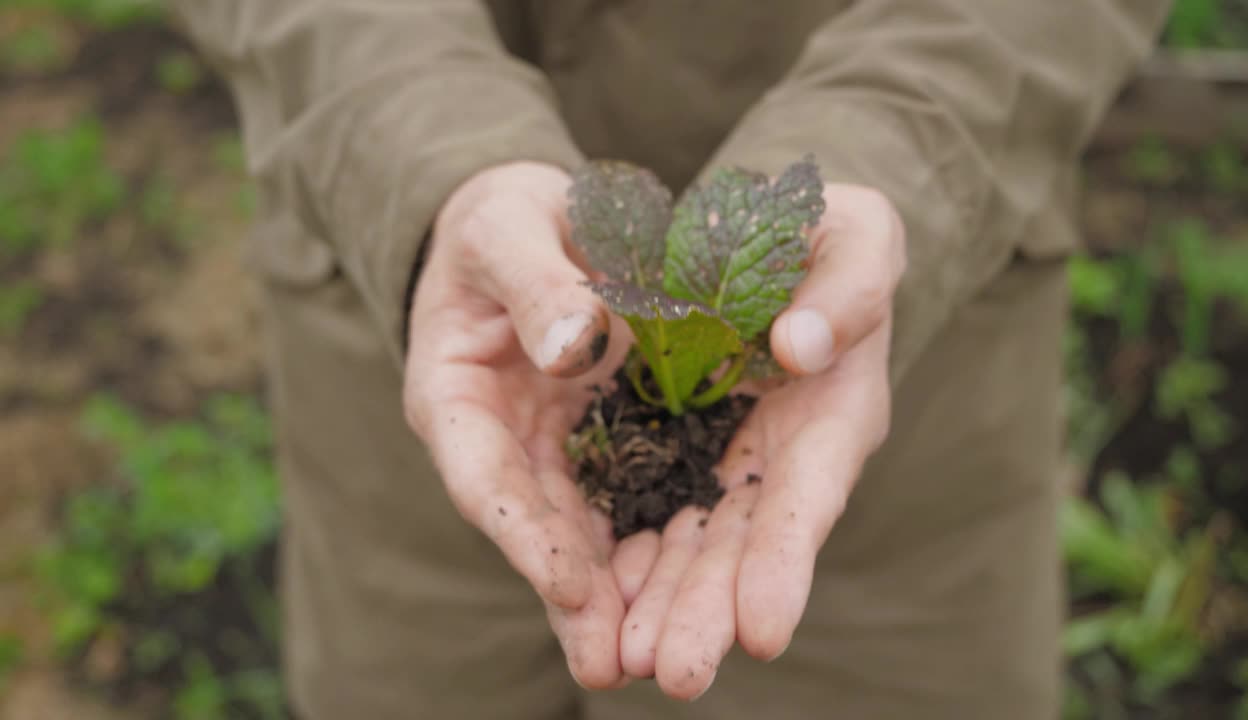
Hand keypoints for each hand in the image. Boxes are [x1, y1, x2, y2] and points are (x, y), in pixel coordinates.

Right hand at [402, 162, 629, 687]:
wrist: (533, 221)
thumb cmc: (506, 217)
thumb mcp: (512, 226)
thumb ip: (536, 281)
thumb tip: (569, 348)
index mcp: (455, 394)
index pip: (484, 476)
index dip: (522, 533)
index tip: (567, 583)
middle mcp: (498, 440)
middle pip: (532, 528)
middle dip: (569, 597)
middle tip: (608, 665)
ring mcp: (549, 448)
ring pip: (579, 533)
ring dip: (609, 597)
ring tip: (642, 663)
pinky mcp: (598, 443)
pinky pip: (624, 500)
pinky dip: (648, 546)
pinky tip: (684, 594)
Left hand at [611, 184, 905, 699]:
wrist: (775, 241)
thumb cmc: (831, 233)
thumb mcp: (857, 232)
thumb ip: (850, 284)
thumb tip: (799, 349)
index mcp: (835, 409)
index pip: (812, 493)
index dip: (788, 562)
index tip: (764, 630)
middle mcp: (782, 454)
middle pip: (747, 545)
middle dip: (712, 610)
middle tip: (676, 673)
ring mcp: (728, 461)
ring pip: (692, 544)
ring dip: (661, 605)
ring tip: (624, 663)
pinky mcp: (677, 452)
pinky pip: (646, 511)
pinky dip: (623, 559)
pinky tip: (590, 609)